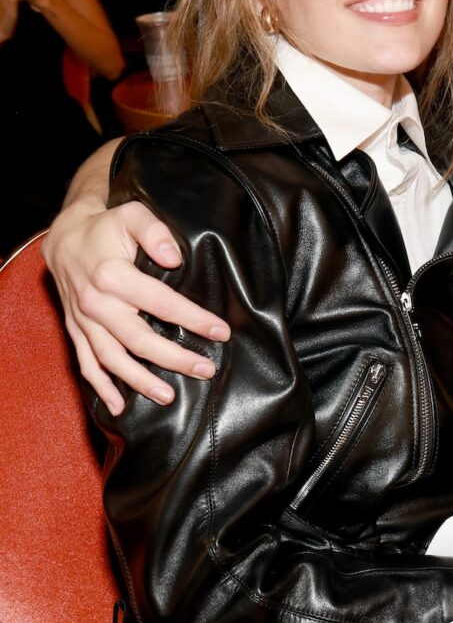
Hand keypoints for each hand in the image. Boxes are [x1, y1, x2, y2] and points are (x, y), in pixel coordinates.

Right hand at [42, 199, 230, 413]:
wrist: (63, 237)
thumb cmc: (104, 227)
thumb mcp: (131, 215)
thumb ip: (155, 233)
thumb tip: (174, 258)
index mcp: (112, 275)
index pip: (161, 302)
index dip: (193, 318)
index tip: (220, 331)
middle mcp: (95, 303)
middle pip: (139, 339)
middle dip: (174, 358)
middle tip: (205, 370)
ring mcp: (83, 321)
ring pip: (112, 359)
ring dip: (139, 381)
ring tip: (168, 397)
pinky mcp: (75, 330)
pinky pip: (86, 364)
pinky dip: (101, 387)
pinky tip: (119, 406)